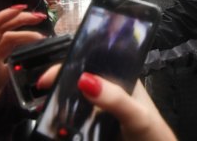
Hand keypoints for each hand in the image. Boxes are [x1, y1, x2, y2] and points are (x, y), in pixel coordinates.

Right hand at [36, 68, 176, 140]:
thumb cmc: (153, 134)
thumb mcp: (136, 114)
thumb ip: (115, 98)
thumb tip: (85, 80)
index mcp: (119, 78)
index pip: (92, 62)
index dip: (71, 63)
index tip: (51, 73)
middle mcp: (106, 91)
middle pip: (76, 81)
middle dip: (59, 84)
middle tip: (43, 90)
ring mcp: (97, 110)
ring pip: (71, 102)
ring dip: (57, 105)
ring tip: (44, 109)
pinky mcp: (90, 128)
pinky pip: (71, 123)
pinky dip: (61, 124)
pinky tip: (53, 126)